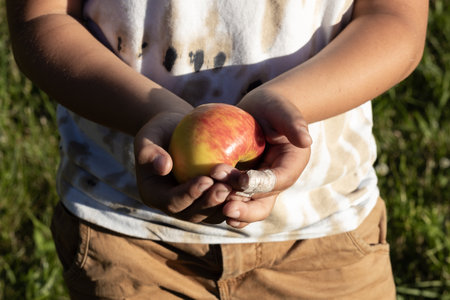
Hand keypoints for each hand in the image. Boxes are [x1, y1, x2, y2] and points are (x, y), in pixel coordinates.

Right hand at [134, 112, 231, 223]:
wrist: (175, 131)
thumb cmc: (160, 130)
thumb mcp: (149, 136)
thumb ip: (150, 151)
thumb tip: (163, 167)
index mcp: (155, 195)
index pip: (171, 201)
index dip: (189, 194)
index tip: (205, 180)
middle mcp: (174, 206)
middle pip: (193, 213)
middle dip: (210, 203)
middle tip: (226, 189)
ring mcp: (192, 206)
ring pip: (211, 215)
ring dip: (225, 205)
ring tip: (238, 189)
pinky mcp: (209, 201)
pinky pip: (223, 206)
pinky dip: (235, 200)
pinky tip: (248, 188)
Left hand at [211, 88, 311, 227]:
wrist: (259, 114)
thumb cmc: (273, 108)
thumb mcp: (283, 110)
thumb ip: (293, 123)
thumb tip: (306, 140)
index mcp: (290, 168)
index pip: (277, 181)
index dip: (260, 184)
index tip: (243, 181)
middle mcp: (274, 184)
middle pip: (262, 205)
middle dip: (245, 209)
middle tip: (226, 207)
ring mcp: (257, 188)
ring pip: (245, 208)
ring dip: (230, 208)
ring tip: (212, 203)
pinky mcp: (241, 187)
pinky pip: (231, 200)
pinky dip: (219, 204)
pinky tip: (203, 201)